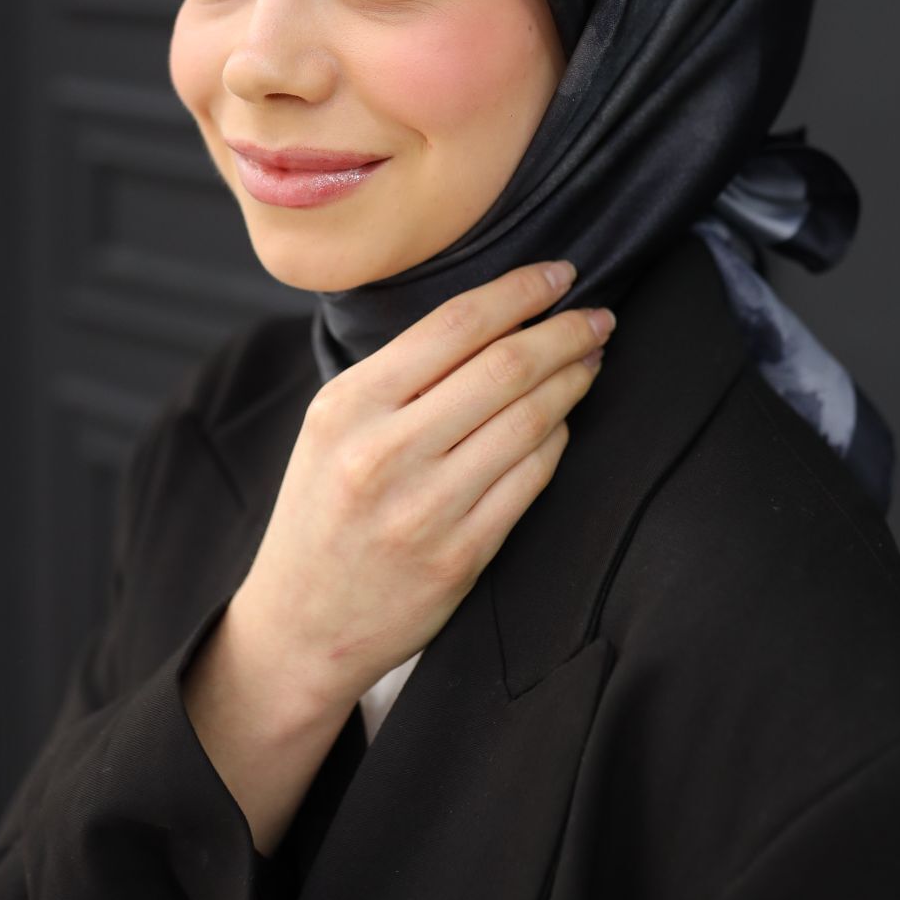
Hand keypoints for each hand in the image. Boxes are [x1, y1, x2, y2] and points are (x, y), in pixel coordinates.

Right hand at [234, 260, 615, 717]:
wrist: (301, 626)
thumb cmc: (323, 512)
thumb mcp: (331, 427)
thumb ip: (398, 375)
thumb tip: (493, 314)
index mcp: (348, 406)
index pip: (455, 325)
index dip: (520, 291)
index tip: (561, 273)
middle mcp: (384, 452)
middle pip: (505, 367)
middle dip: (565, 332)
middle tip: (599, 316)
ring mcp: (425, 509)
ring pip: (529, 421)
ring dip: (573, 381)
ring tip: (591, 360)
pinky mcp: (461, 557)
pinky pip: (532, 479)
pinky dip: (558, 440)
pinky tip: (564, 421)